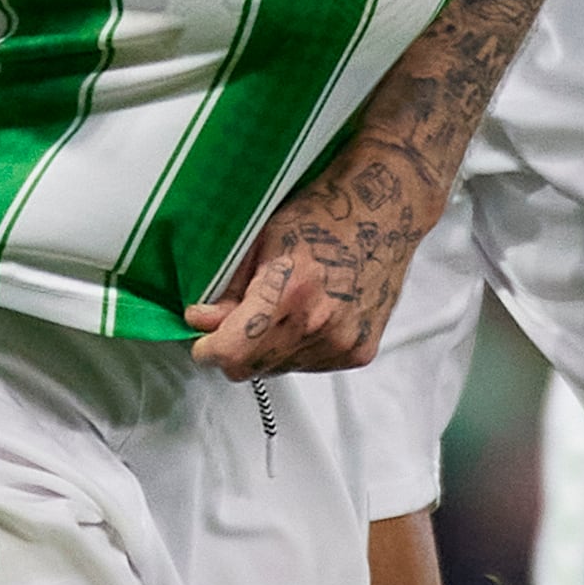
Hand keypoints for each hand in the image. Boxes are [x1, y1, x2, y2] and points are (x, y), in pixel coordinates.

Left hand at [182, 137, 433, 377]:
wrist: (383, 214)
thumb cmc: (324, 214)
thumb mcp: (262, 239)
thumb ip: (229, 288)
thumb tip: (200, 320)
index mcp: (290, 292)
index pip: (232, 354)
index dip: (208, 348)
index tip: (202, 338)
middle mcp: (320, 326)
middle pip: (251, 369)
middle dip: (234, 348)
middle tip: (238, 316)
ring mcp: (342, 344)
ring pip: (278, 370)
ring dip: (267, 349)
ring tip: (282, 307)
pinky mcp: (359, 353)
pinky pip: (308, 366)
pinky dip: (297, 348)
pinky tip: (306, 314)